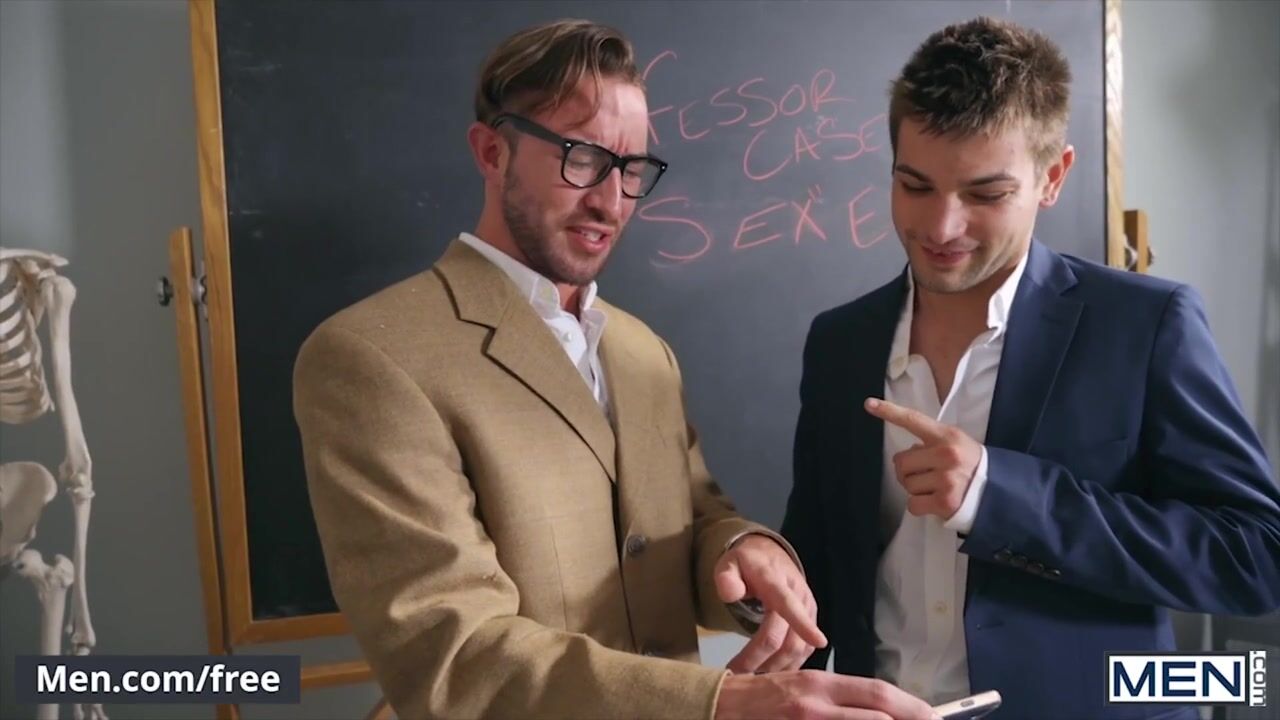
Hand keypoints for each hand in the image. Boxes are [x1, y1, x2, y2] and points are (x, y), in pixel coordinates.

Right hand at [714, 671, 939, 719]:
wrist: (719, 707)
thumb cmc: (761, 696)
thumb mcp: (801, 686)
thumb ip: (837, 698)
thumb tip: (878, 709)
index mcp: (820, 684)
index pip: (875, 692)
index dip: (908, 705)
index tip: (931, 715)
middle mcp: (816, 702)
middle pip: (876, 711)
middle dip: (910, 718)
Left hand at [715, 534, 826, 672]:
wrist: (769, 554)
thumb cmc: (747, 563)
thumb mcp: (728, 562)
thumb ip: (726, 577)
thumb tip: (731, 594)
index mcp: (775, 580)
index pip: (789, 604)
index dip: (802, 624)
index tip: (818, 641)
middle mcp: (797, 595)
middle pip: (787, 638)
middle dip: (762, 661)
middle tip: (736, 674)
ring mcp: (807, 608)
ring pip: (798, 648)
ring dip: (777, 667)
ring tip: (751, 677)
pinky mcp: (811, 618)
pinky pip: (804, 648)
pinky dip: (790, 664)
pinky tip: (773, 672)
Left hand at [865, 398, 981, 519]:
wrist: (999, 491)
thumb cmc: (973, 466)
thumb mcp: (958, 444)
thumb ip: (932, 444)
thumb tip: (908, 454)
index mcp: (947, 436)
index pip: (914, 420)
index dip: (890, 412)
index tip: (869, 404)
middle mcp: (946, 455)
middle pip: (901, 462)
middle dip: (907, 470)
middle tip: (924, 474)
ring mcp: (945, 479)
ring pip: (906, 484)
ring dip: (915, 488)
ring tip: (935, 487)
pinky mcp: (944, 501)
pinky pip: (913, 504)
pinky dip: (919, 505)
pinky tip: (934, 501)